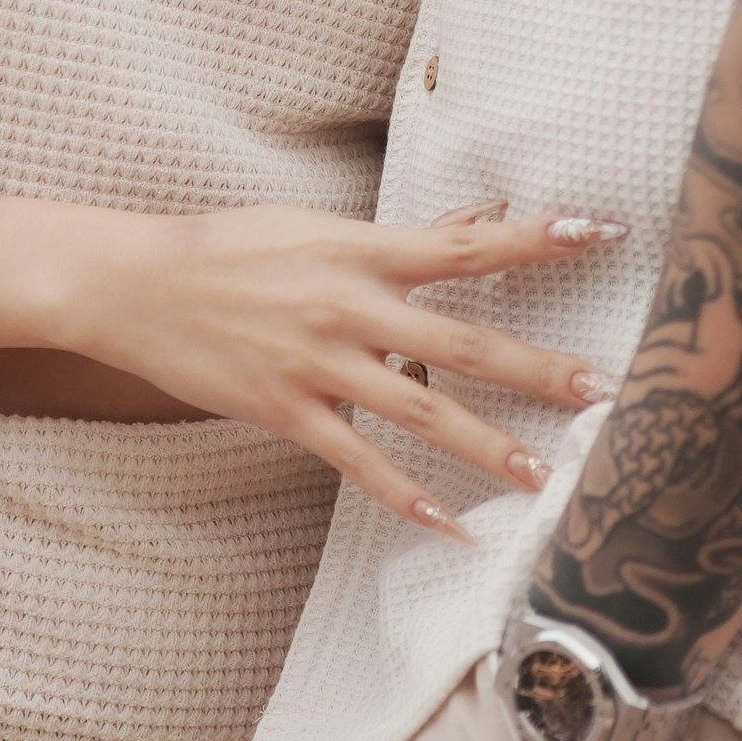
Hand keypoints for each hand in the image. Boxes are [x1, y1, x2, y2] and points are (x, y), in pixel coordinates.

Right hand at [62, 202, 617, 524]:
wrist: (137, 284)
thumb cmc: (234, 247)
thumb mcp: (323, 226)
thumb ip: (412, 232)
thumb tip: (487, 212)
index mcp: (364, 249)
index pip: (468, 244)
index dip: (536, 237)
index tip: (599, 232)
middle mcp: (351, 306)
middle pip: (464, 341)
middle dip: (538, 368)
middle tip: (604, 390)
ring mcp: (319, 364)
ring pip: (422, 412)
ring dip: (488, 445)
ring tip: (544, 474)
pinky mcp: (287, 412)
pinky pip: (358, 462)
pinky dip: (405, 499)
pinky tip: (450, 528)